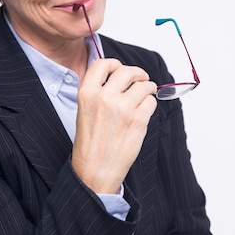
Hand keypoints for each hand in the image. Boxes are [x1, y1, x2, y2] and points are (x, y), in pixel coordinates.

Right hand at [72, 58, 156, 193]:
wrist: (95, 171)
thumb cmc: (90, 144)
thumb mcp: (84, 110)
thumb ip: (98, 91)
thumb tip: (118, 77)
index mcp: (87, 93)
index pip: (102, 64)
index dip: (114, 64)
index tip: (120, 68)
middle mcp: (104, 97)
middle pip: (127, 71)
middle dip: (137, 73)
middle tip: (141, 78)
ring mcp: (122, 108)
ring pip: (143, 85)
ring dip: (148, 87)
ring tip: (146, 94)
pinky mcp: (138, 120)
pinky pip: (151, 101)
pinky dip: (150, 104)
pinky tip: (144, 111)